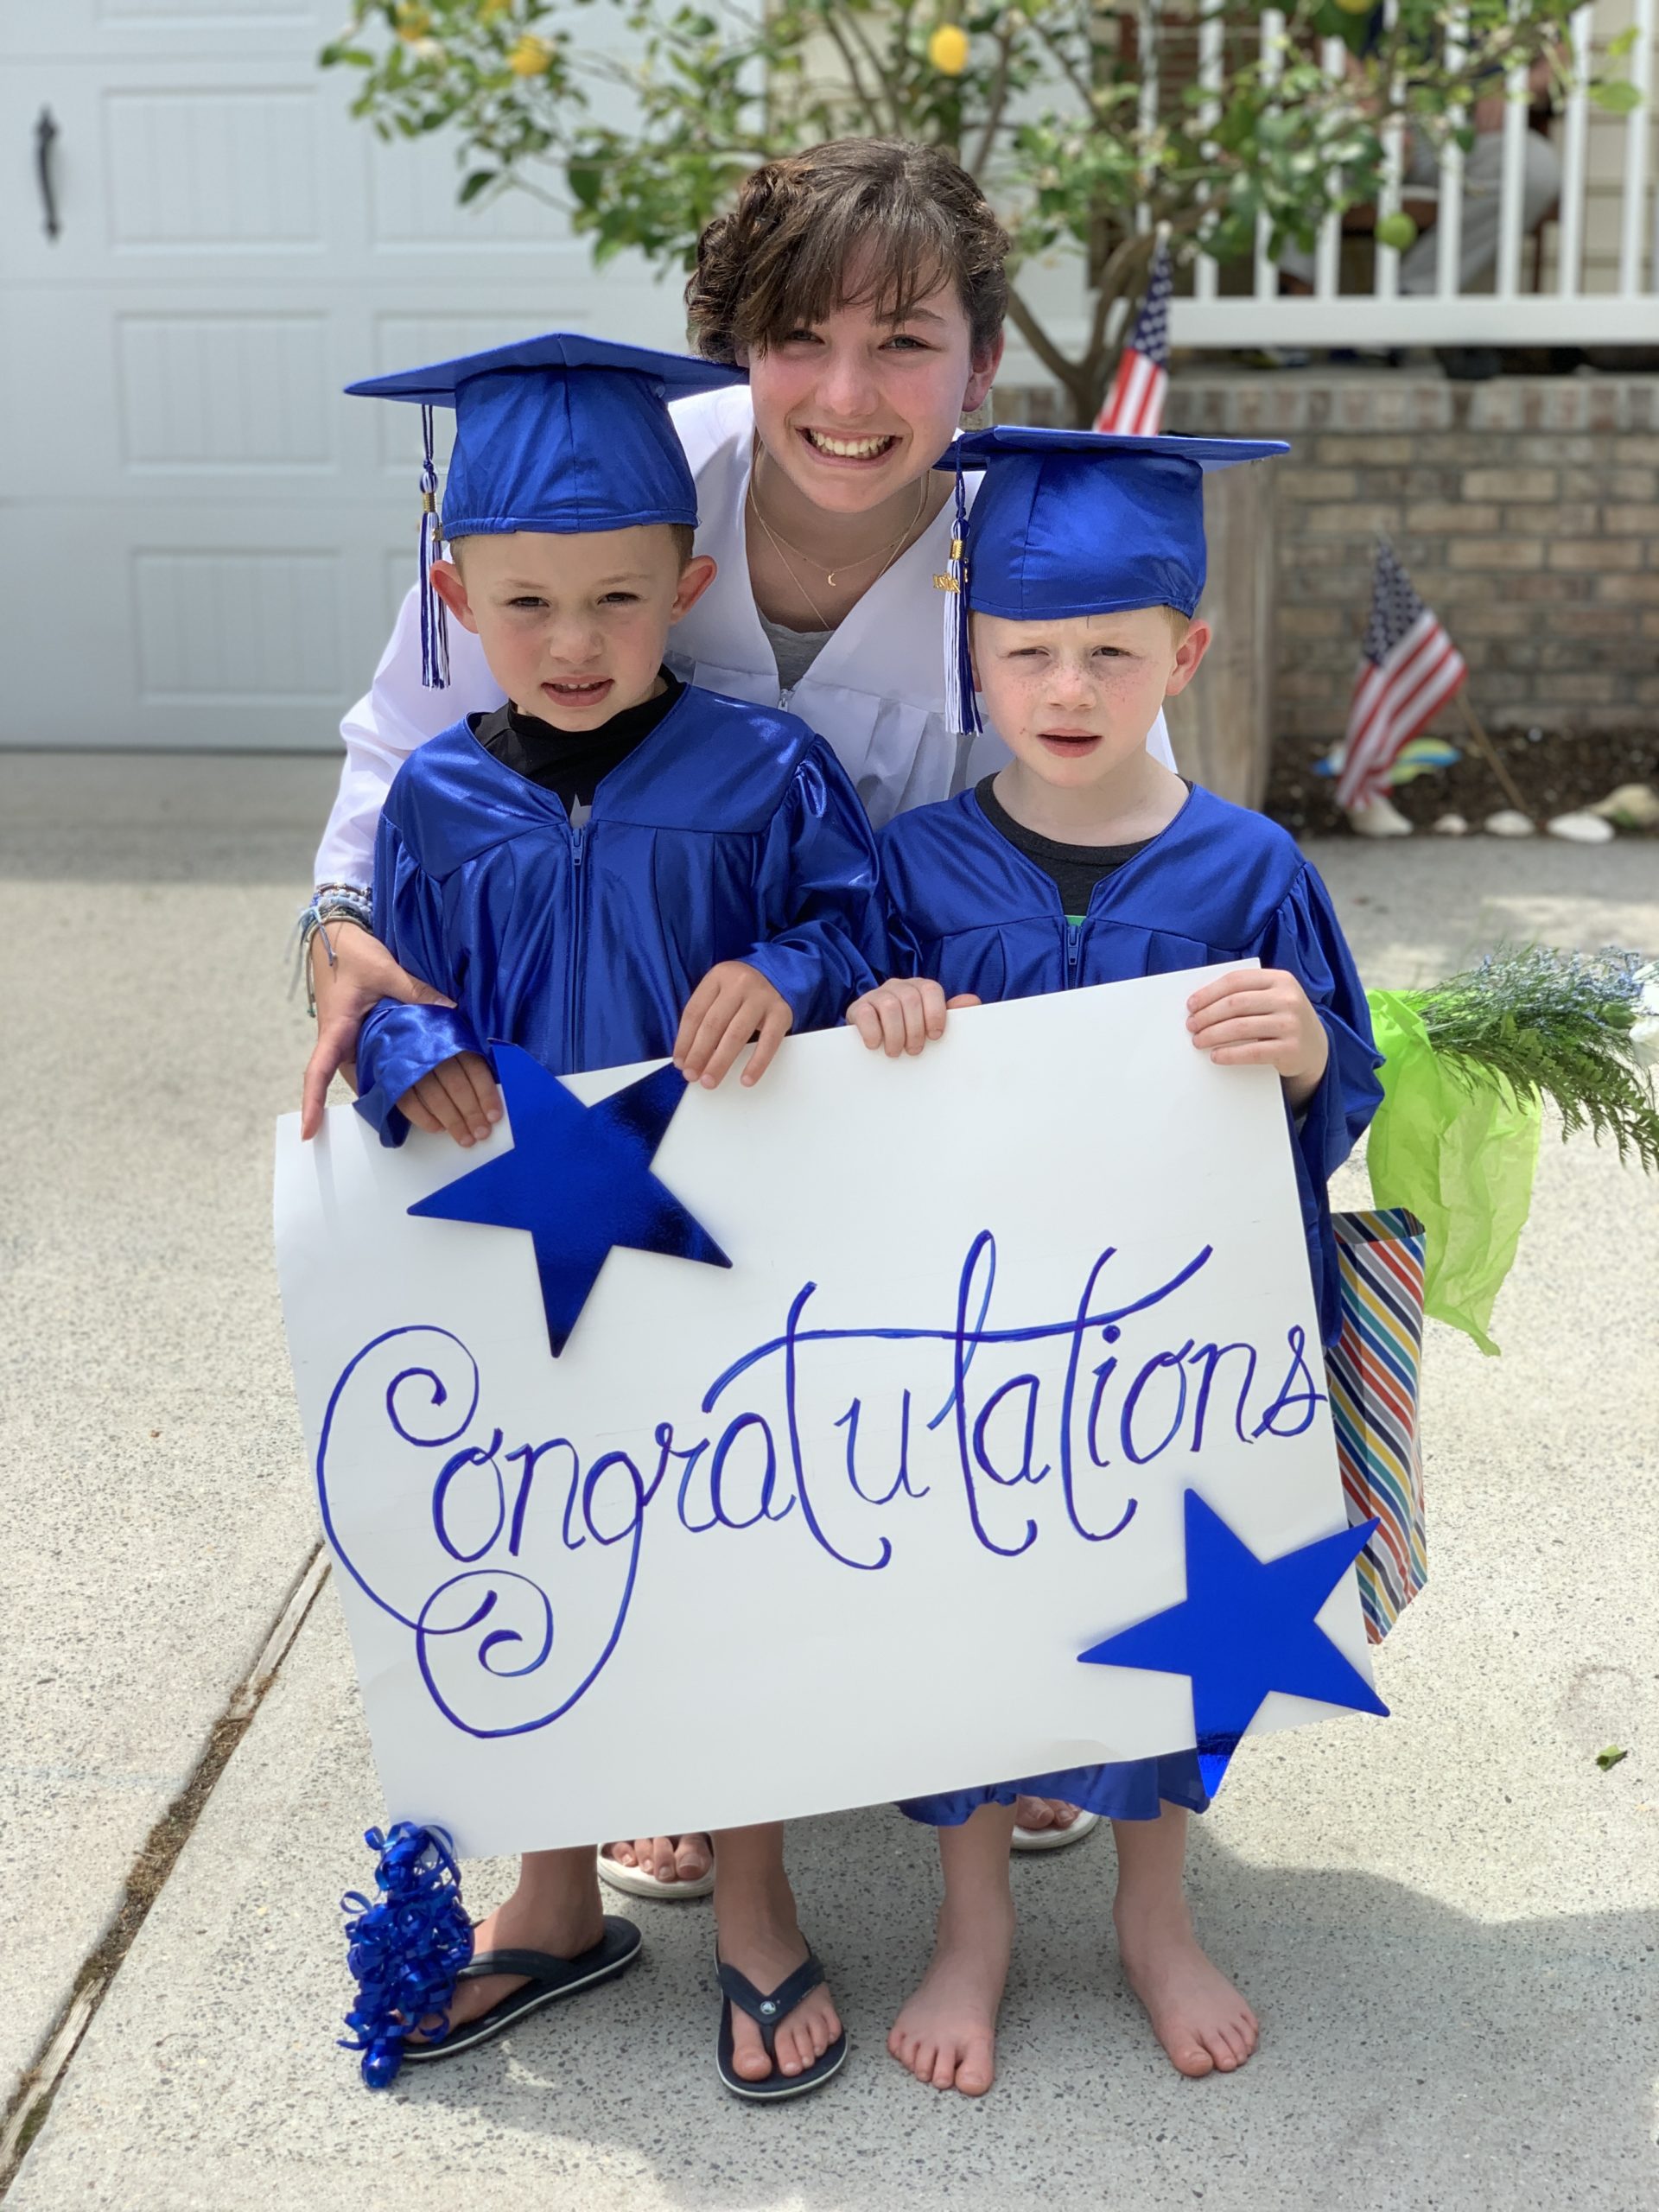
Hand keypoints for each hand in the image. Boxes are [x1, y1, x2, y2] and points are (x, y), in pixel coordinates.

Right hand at [301, 920, 457, 1139]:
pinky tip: (437, 1095)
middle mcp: (343, 1046)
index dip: (313, 1101)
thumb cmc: (352, 955)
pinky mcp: (367, 1041)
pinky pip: (385, 1068)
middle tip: (440, 1131)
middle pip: (362, 1087)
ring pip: (378, 1081)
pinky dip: (407, 1082)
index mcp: (336, 1030)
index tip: (307, 1131)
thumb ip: (414, 990)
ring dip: (407, 1101)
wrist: (338, 940)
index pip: (318, 1071)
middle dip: (394, 1111)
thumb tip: (450, 1008)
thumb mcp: (383, 969)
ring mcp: (355, 1046)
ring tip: (447, 1123)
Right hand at [396, 1052, 502, 1146]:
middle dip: (471, 1113)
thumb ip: (472, 1074)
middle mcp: (434, 1053)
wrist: (397, 1034)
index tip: (494, 1117)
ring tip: (465, 1139)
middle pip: (456, 1086)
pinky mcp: (393, 1079)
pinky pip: (410, 1103)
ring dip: (452, 1121)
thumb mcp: (459, 1051)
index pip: (475, 1070)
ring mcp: (412, 1066)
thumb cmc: (438, 1050)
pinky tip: (439, 1129)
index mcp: (455, 1043)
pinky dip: (425, 1119)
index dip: (486, 1095)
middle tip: (481, 1134)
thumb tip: (489, 1106)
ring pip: (435, 1097)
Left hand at [673, 962, 792, 1088]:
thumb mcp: (718, 993)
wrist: (777, 977)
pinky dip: (757, 1064)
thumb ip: (703, 1018)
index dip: (684, 1041)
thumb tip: (687, 1058)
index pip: (694, 1012)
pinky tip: (746, 1079)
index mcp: (718, 976)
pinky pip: (768, 1042)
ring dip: (721, 1062)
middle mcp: (740, 983)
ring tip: (710, 1081)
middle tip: (692, 1076)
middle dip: (699, 1054)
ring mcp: (762, 997)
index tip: (680, 1063)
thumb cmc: (740, 993)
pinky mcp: (781, 1013)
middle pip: (713, 1024)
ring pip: (737, 1034)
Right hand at [848, 978, 980, 1055]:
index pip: (931, 990)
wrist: (872, 1035)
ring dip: (895, 1034)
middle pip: (910, 999)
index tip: (935, 1036)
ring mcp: (876, 995)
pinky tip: (875, 1044)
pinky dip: (873, 1032)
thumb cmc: (908, 1030)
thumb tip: (972, 1001)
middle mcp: (898, 986)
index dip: (935, 1013)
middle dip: (915, 1029)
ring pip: (889, 1006)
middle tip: (914, 1050)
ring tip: (895, 1052)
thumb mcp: (930, 1022)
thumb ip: (952, 1013)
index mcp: (919, 988)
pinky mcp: (858, 1008)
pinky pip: (866, 1014)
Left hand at [1186, 967, 1328, 1108]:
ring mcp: (1291, 1024)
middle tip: (1191, 1025)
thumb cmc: (1282, 1018)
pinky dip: (1229, 1054)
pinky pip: (1252, 1052)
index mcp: (1280, 979)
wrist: (1314, 1047)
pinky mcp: (1291, 1049)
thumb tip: (1201, 1003)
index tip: (1191, 1005)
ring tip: (1198, 1041)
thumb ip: (1246, 993)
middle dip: (1207, 1015)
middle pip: (1235, 1004)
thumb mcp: (1272, 998)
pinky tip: (1216, 1056)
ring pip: (1240, 1027)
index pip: (1236, 981)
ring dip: (1213, 1035)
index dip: (1209, 993)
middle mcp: (1287, 998)